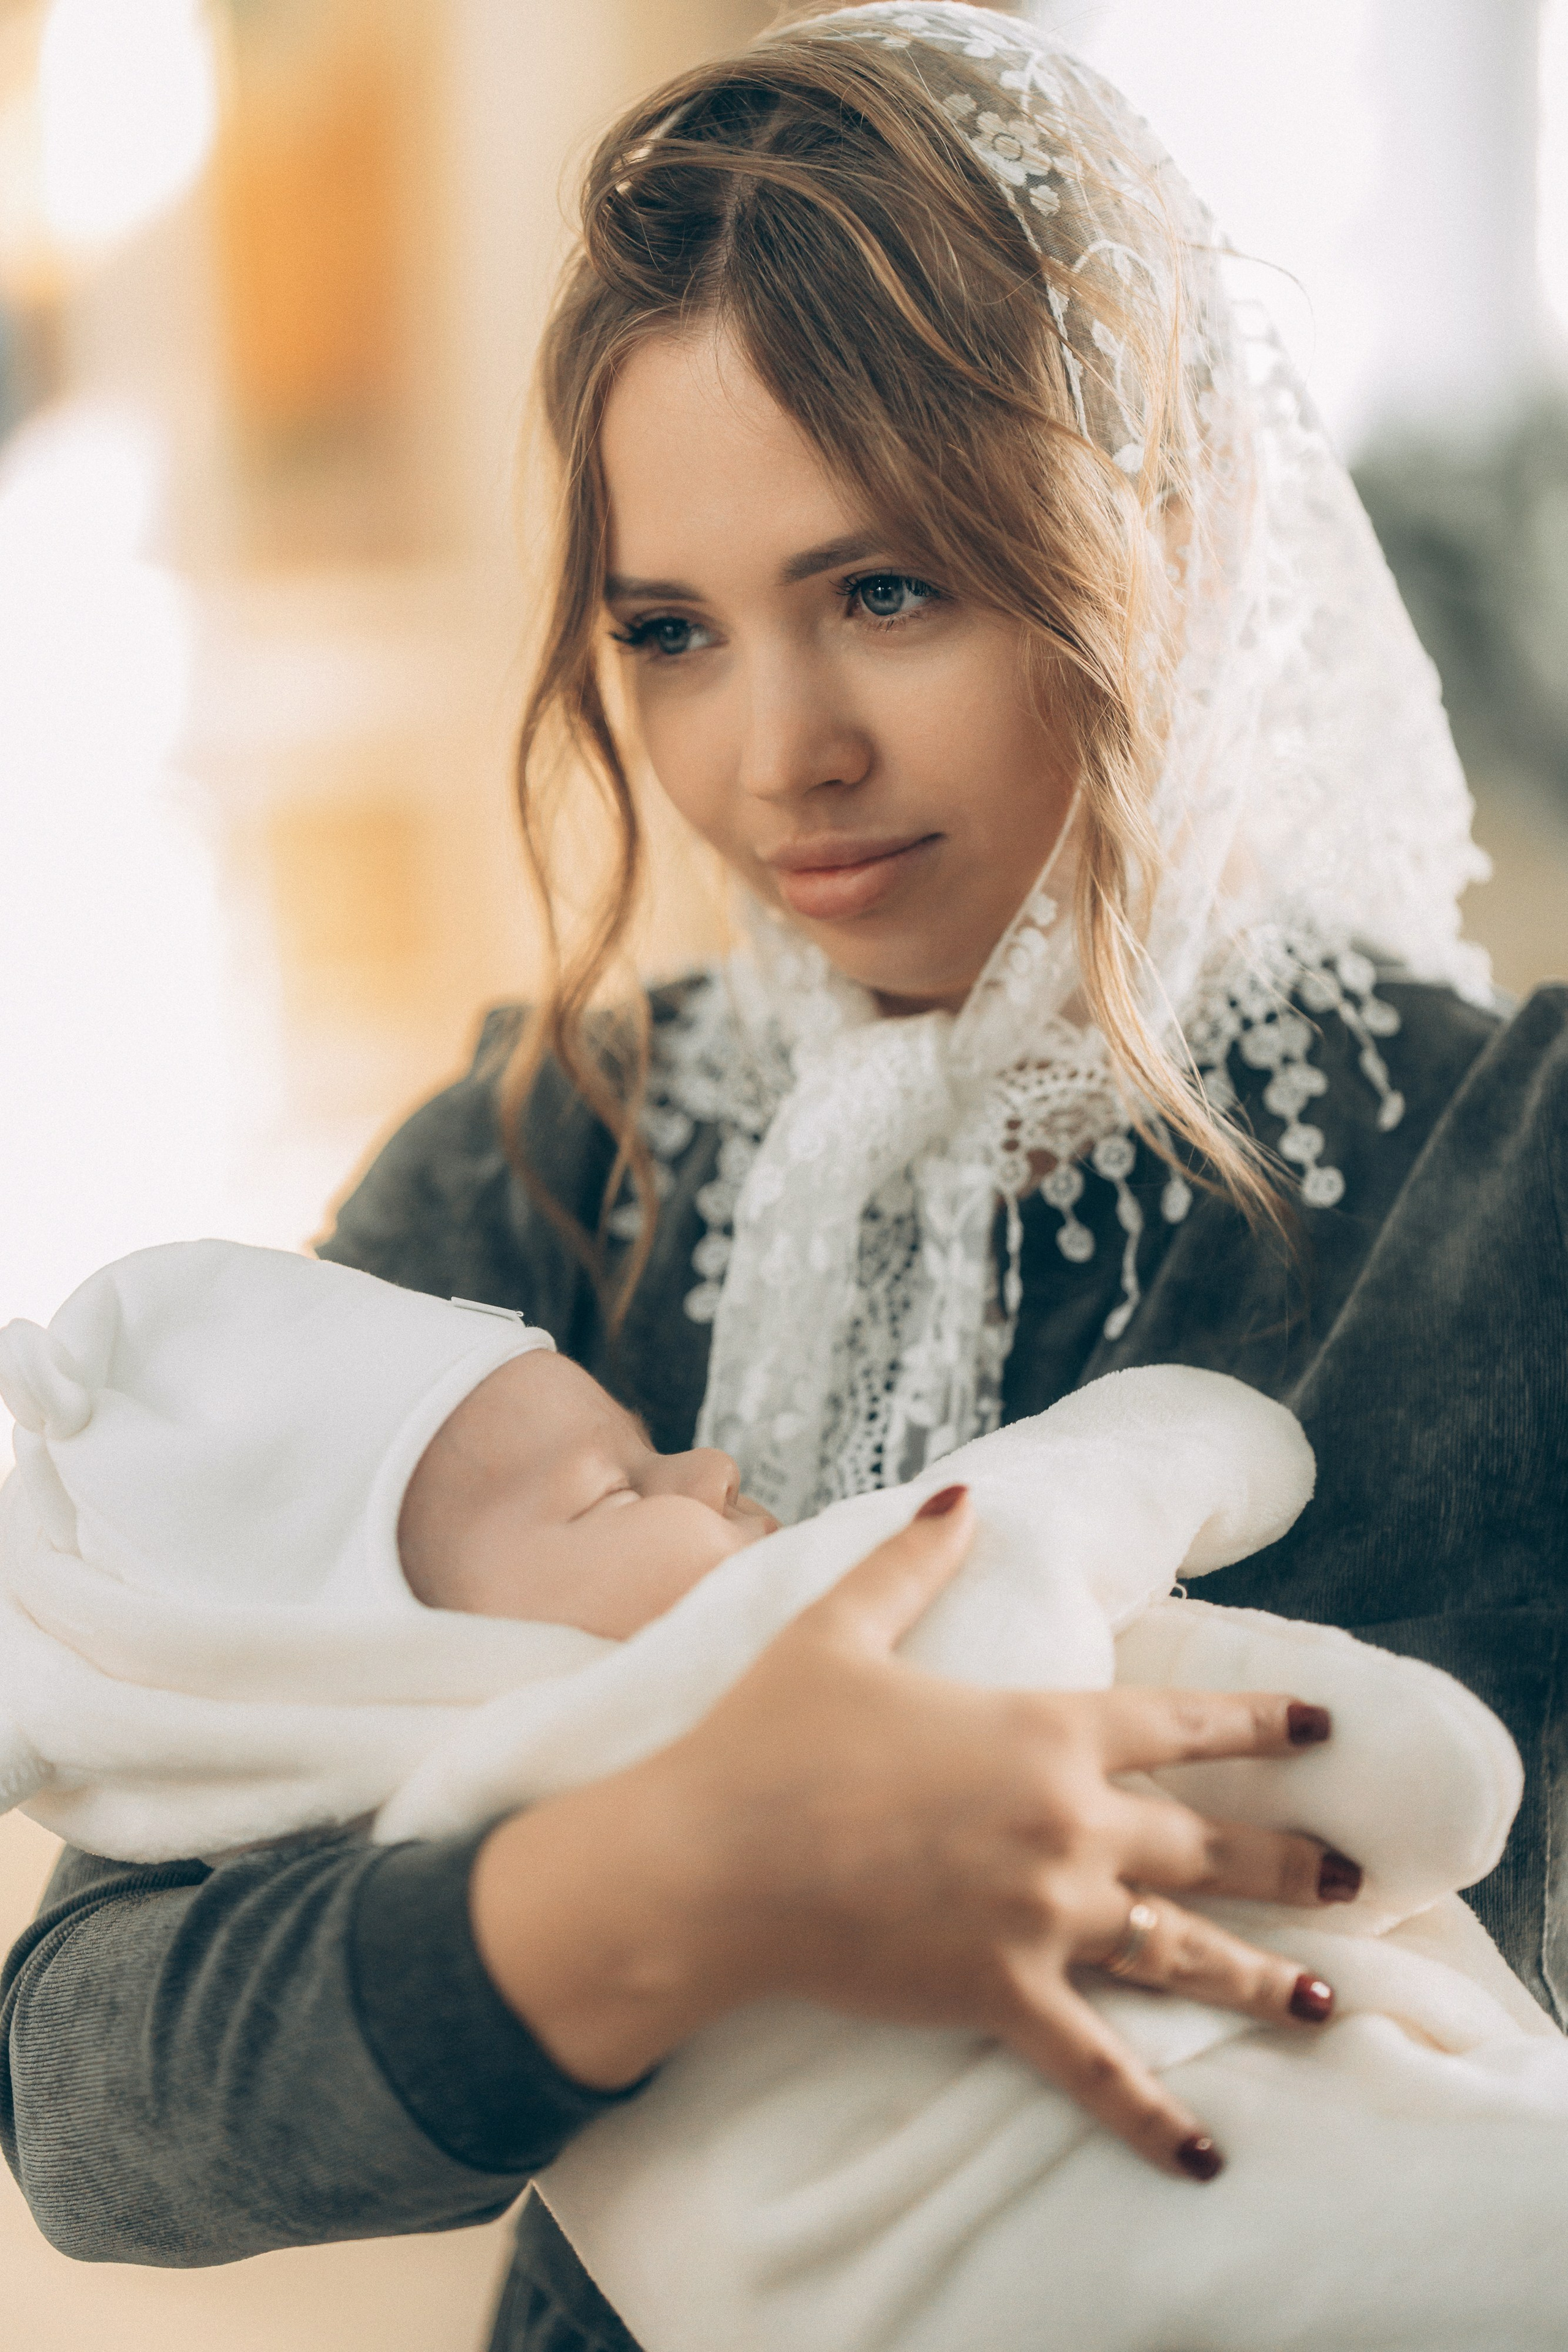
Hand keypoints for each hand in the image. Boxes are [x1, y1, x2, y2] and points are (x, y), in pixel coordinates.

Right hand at [470, 1488, 1354, 2179]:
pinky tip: (1206, 2157)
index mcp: (1043, 1731)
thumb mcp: (840, 1629)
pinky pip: (1096, 2066)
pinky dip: (1154, 2117)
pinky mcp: (1001, 1994)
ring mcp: (1042, 1916)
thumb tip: (962, 1496)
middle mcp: (1066, 1823)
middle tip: (1353, 1873)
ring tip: (1325, 1996)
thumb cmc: (769, 1738)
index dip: (1258, 1724)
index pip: (1181, 1725)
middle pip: (1206, 1843)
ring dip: (1261, 1975)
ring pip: (1181, 1949)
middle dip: (1287, 1858)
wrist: (709, 1859)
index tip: (1323, 1729)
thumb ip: (912, 1562)